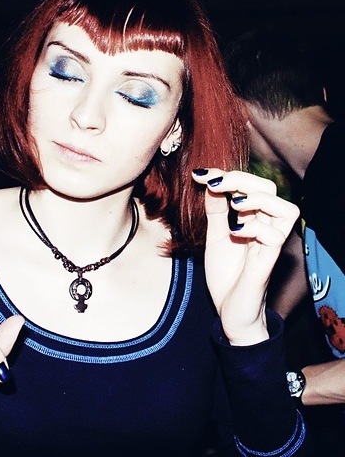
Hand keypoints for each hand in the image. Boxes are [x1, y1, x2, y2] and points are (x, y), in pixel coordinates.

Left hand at [192, 168, 298, 345]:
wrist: (229, 312)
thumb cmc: (227, 275)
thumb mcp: (215, 237)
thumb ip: (216, 212)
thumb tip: (209, 181)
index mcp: (253, 220)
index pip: (252, 186)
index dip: (228, 175)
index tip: (201, 174)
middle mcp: (265, 229)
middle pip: (271, 190)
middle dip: (243, 180)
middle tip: (216, 184)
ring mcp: (268, 246)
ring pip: (285, 210)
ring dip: (257, 200)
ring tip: (234, 205)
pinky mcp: (267, 263)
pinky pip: (275, 237)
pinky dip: (254, 228)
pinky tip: (234, 231)